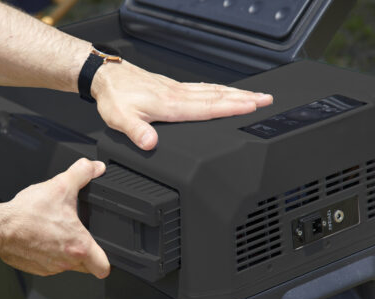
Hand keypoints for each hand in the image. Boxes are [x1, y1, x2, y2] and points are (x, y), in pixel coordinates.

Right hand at [0, 158, 110, 278]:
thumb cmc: (26, 214)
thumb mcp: (60, 186)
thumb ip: (82, 173)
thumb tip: (94, 167)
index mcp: (79, 245)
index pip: (104, 268)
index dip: (107, 260)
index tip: (103, 250)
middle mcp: (67, 261)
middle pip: (87, 267)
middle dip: (86, 253)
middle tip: (78, 235)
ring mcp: (51, 268)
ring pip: (67, 265)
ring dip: (66, 252)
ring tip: (57, 232)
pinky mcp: (37, 269)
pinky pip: (50, 265)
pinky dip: (49, 253)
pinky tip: (43, 237)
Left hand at [92, 61, 273, 149]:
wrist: (108, 77)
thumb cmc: (114, 98)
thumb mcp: (120, 119)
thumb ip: (137, 132)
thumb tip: (151, 144)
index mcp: (170, 105)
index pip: (207, 107)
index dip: (231, 108)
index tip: (252, 107)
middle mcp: (177, 95)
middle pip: (217, 97)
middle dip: (243, 99)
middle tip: (267, 100)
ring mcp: (176, 89)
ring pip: (212, 90)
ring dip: (235, 93)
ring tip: (256, 96)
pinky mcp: (172, 87)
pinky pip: (202, 87)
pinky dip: (218, 89)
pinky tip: (224, 92)